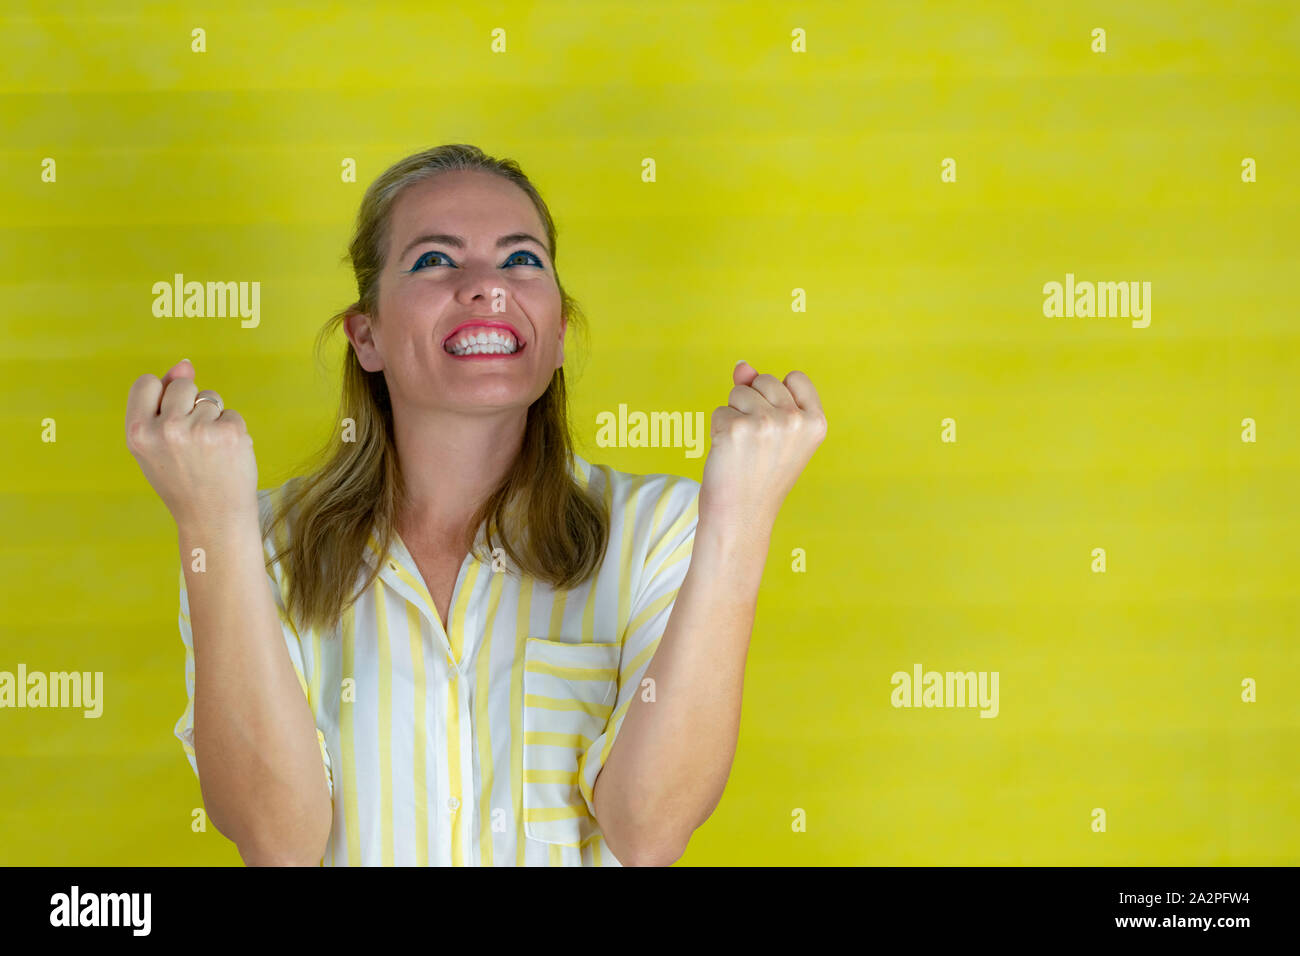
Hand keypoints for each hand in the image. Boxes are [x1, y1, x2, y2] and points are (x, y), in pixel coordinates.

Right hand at [125, 359, 258, 529]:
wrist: (213, 517)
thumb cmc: (181, 479)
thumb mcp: (156, 445)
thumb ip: (161, 404)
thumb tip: (185, 365)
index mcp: (138, 433)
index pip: (145, 382)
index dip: (160, 395)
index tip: (168, 418)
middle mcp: (166, 429)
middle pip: (183, 385)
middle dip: (191, 405)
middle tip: (191, 443)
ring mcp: (199, 430)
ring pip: (210, 397)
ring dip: (213, 418)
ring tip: (208, 452)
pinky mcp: (229, 433)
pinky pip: (232, 413)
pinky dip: (232, 430)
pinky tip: (226, 455)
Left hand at [698, 360, 826, 530]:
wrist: (742, 516)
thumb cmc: (760, 473)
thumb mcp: (777, 432)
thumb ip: (764, 393)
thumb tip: (741, 365)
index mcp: (816, 422)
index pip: (795, 377)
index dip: (779, 396)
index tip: (777, 427)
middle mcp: (795, 420)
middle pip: (763, 380)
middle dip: (753, 403)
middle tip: (757, 443)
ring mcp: (766, 423)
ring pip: (738, 392)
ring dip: (734, 415)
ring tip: (743, 449)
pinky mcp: (736, 428)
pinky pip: (720, 411)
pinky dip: (718, 429)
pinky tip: (728, 454)